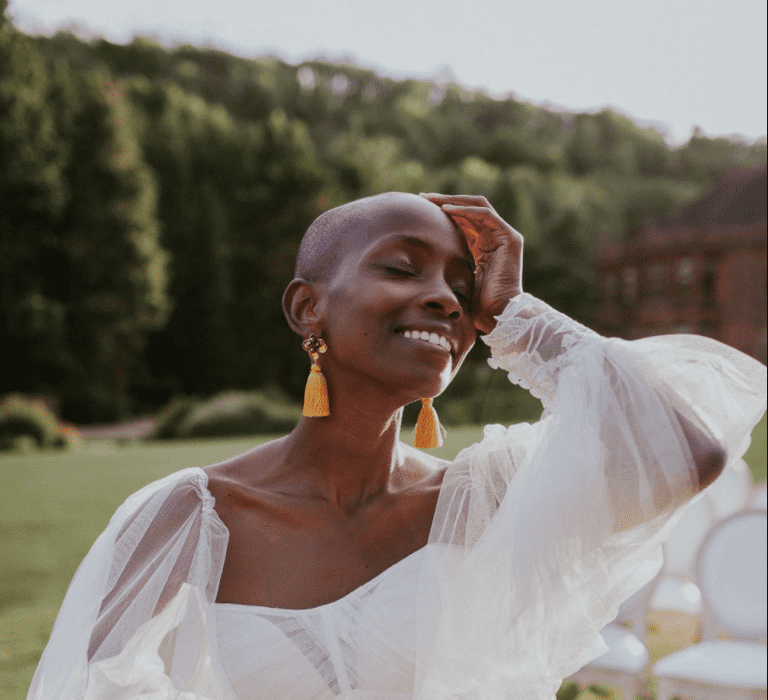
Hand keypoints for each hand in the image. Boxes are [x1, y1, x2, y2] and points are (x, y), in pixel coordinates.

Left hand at [420, 193, 522, 333]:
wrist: (497, 314)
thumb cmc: (475, 304)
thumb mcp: (456, 276)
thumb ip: (448, 261)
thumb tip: (422, 258)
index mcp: (483, 246)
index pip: (463, 220)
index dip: (443, 212)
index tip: (421, 209)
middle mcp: (495, 238)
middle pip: (469, 209)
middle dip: (445, 201)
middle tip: (423, 198)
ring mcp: (504, 236)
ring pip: (477, 206)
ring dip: (453, 201)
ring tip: (431, 199)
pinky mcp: (509, 238)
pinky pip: (485, 215)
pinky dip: (466, 210)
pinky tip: (446, 209)